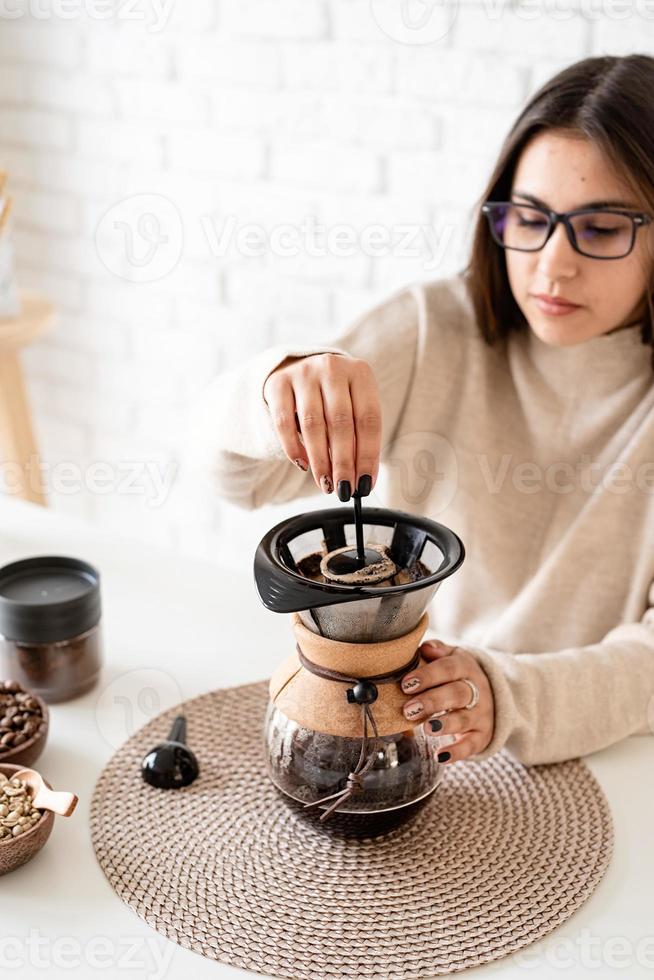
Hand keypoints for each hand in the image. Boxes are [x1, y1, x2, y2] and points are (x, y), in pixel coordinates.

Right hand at [262, 352, 381, 500]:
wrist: (299, 367)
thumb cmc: (334, 395)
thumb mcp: (354, 406)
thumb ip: (360, 438)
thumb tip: (364, 481)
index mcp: (360, 373)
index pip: (368, 419)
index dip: (368, 455)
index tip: (364, 484)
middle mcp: (332, 368)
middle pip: (340, 423)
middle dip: (343, 463)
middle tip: (344, 489)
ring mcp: (303, 373)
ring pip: (312, 424)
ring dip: (320, 460)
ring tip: (326, 484)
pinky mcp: (277, 383)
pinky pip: (284, 422)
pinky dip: (293, 448)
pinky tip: (303, 465)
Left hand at [400, 639, 494, 762]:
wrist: (495, 696)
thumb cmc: (459, 676)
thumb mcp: (453, 657)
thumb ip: (438, 651)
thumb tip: (425, 647)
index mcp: (466, 667)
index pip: (448, 668)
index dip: (428, 676)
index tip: (406, 684)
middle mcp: (477, 690)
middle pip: (457, 693)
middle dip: (432, 701)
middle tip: (409, 709)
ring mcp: (481, 714)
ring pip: (464, 719)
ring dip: (445, 724)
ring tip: (426, 729)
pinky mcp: (482, 736)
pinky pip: (471, 745)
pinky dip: (456, 752)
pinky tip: (440, 756)